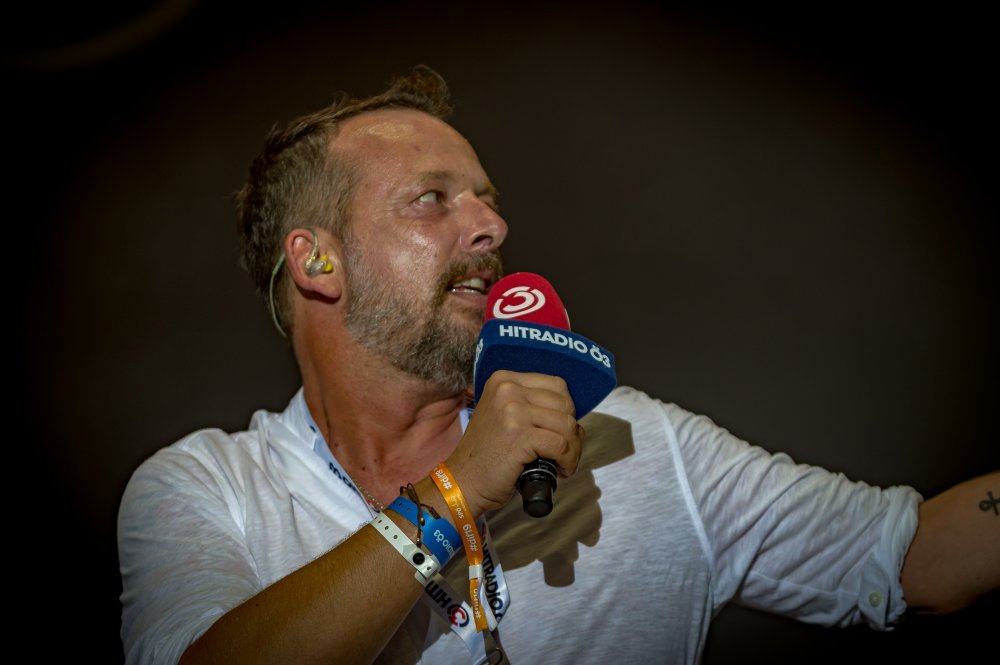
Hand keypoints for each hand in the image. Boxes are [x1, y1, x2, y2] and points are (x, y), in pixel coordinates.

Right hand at [445, 370, 583, 516]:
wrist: (463, 481)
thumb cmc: (488, 454)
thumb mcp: (505, 416)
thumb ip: (531, 406)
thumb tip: (572, 417)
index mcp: (504, 380)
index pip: (556, 385)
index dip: (565, 411)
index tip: (560, 432)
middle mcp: (507, 389)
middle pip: (565, 404)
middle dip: (572, 432)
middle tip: (564, 452)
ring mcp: (512, 410)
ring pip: (567, 425)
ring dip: (573, 449)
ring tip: (563, 463)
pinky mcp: (519, 434)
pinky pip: (561, 445)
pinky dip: (567, 461)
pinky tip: (560, 470)